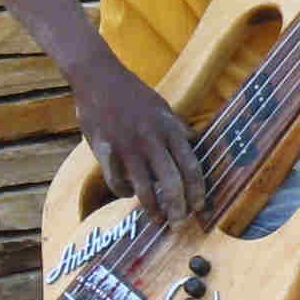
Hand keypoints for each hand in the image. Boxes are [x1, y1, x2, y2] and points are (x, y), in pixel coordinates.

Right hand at [71, 48, 207, 223]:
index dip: (198, 190)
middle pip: (171, 182)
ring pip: (144, 187)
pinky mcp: (104, 150)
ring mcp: (127, 146)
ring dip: (152, 208)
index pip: (191, 166)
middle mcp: (152, 140)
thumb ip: (178, 129)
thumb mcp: (163, 108)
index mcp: (170, 129)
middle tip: (180, 222)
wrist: (98, 78)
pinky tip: (129, 194)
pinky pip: (117, 181)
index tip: (201, 207)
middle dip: (178, 207)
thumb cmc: (133, 94)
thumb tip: (195, 144)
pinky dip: (124, 192)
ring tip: (158, 220)